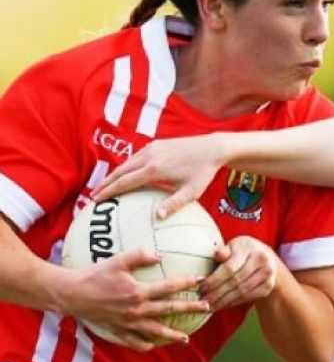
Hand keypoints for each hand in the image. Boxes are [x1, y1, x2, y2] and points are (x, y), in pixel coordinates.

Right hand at [58, 248, 209, 350]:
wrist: (71, 295)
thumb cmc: (95, 275)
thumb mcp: (117, 260)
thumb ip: (140, 255)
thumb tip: (160, 255)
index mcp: (138, 292)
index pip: (168, 288)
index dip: (186, 283)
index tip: (200, 281)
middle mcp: (136, 310)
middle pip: (168, 310)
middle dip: (190, 309)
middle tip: (207, 308)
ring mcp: (127, 323)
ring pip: (155, 331)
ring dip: (172, 335)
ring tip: (186, 339)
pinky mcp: (117, 331)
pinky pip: (134, 341)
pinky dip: (145, 344)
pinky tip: (154, 345)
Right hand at [92, 135, 223, 217]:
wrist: (212, 148)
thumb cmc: (203, 173)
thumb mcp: (191, 192)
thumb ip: (173, 204)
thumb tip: (156, 217)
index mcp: (154, 170)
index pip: (125, 182)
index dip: (109, 191)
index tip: (96, 200)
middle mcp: (149, 156)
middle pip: (120, 171)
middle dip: (105, 183)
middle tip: (93, 196)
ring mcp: (152, 148)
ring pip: (126, 163)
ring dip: (114, 174)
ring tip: (105, 187)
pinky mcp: (156, 144)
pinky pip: (136, 157)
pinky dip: (126, 167)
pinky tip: (125, 175)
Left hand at [200, 236, 278, 310]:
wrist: (269, 259)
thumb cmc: (245, 251)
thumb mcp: (234, 246)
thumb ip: (225, 251)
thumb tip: (218, 254)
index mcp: (249, 247)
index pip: (230, 267)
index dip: (214, 280)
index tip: (202, 287)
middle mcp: (261, 259)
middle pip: (235, 281)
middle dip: (217, 293)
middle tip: (204, 300)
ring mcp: (267, 273)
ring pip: (241, 291)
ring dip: (224, 301)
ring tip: (210, 306)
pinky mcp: (268, 286)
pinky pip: (248, 297)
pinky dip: (233, 302)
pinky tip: (223, 305)